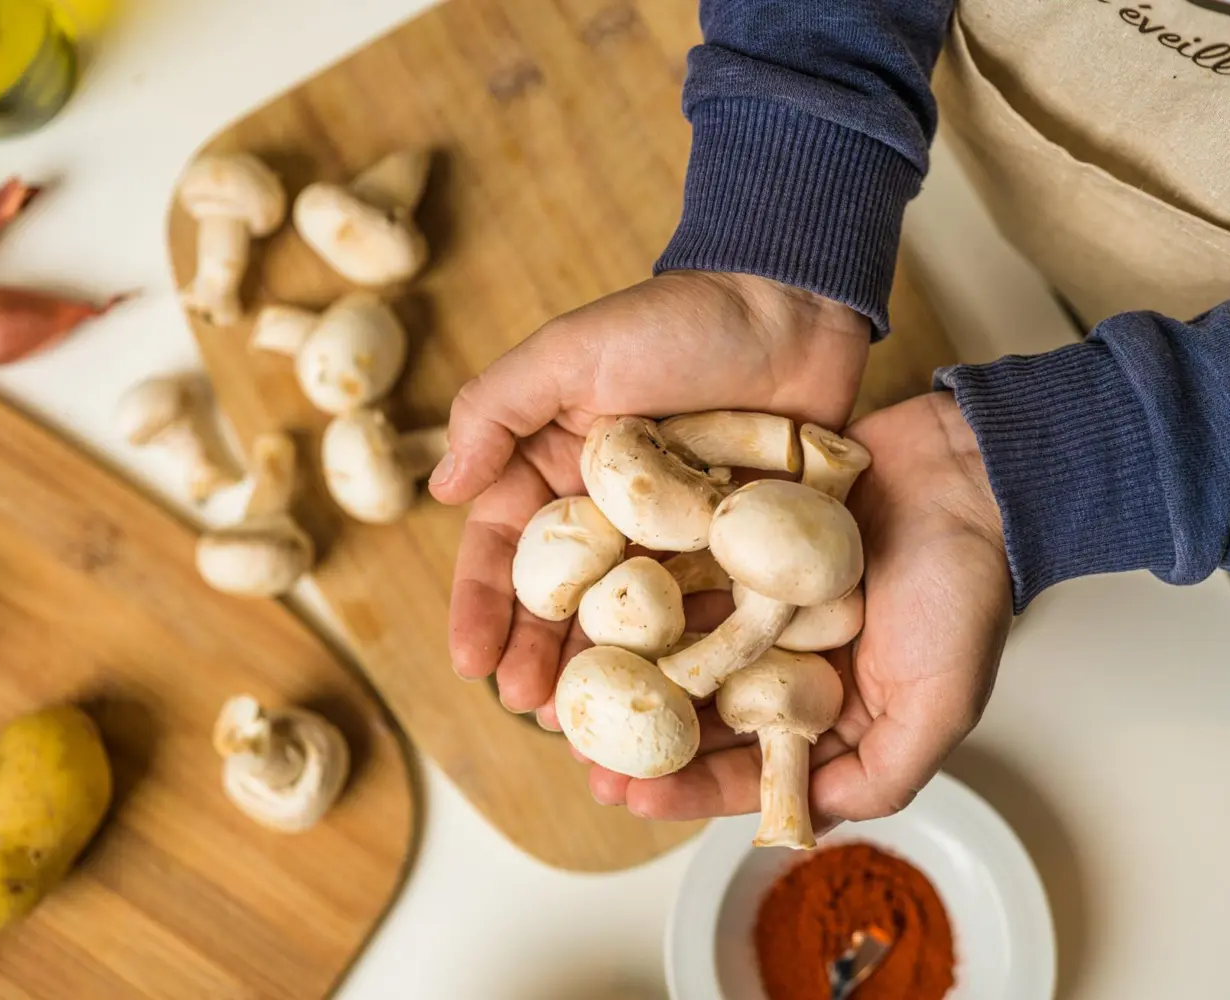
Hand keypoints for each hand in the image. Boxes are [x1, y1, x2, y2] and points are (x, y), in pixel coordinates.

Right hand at [431, 271, 868, 711]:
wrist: (790, 307)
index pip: (506, 551)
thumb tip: (438, 487)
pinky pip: (709, 614)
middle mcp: (610, 517)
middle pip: (565, 604)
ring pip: (632, 623)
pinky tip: (681, 703)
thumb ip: (495, 409)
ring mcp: (675, 542)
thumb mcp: (569, 353)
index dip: (483, 607)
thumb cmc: (675, 321)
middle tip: (534, 710)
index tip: (469, 661)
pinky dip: (692, 659)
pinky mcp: (737, 552)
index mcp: (557, 473)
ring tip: (596, 727)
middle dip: (542, 658)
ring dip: (610, 677)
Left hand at [585, 392, 1012, 825]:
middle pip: (702, 710)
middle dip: (643, 738)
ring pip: (683, 643)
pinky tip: (595, 606)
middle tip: (581, 755)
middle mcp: (787, 658)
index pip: (749, 764)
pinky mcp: (745, 542)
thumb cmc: (965, 587)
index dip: (691, 788)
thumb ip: (880, 776)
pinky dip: (646, 589)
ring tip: (570, 686)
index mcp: (830, 707)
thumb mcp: (940, 704)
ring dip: (631, 667)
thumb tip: (802, 825)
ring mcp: (761, 600)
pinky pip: (686, 570)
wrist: (967, 470)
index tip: (632, 798)